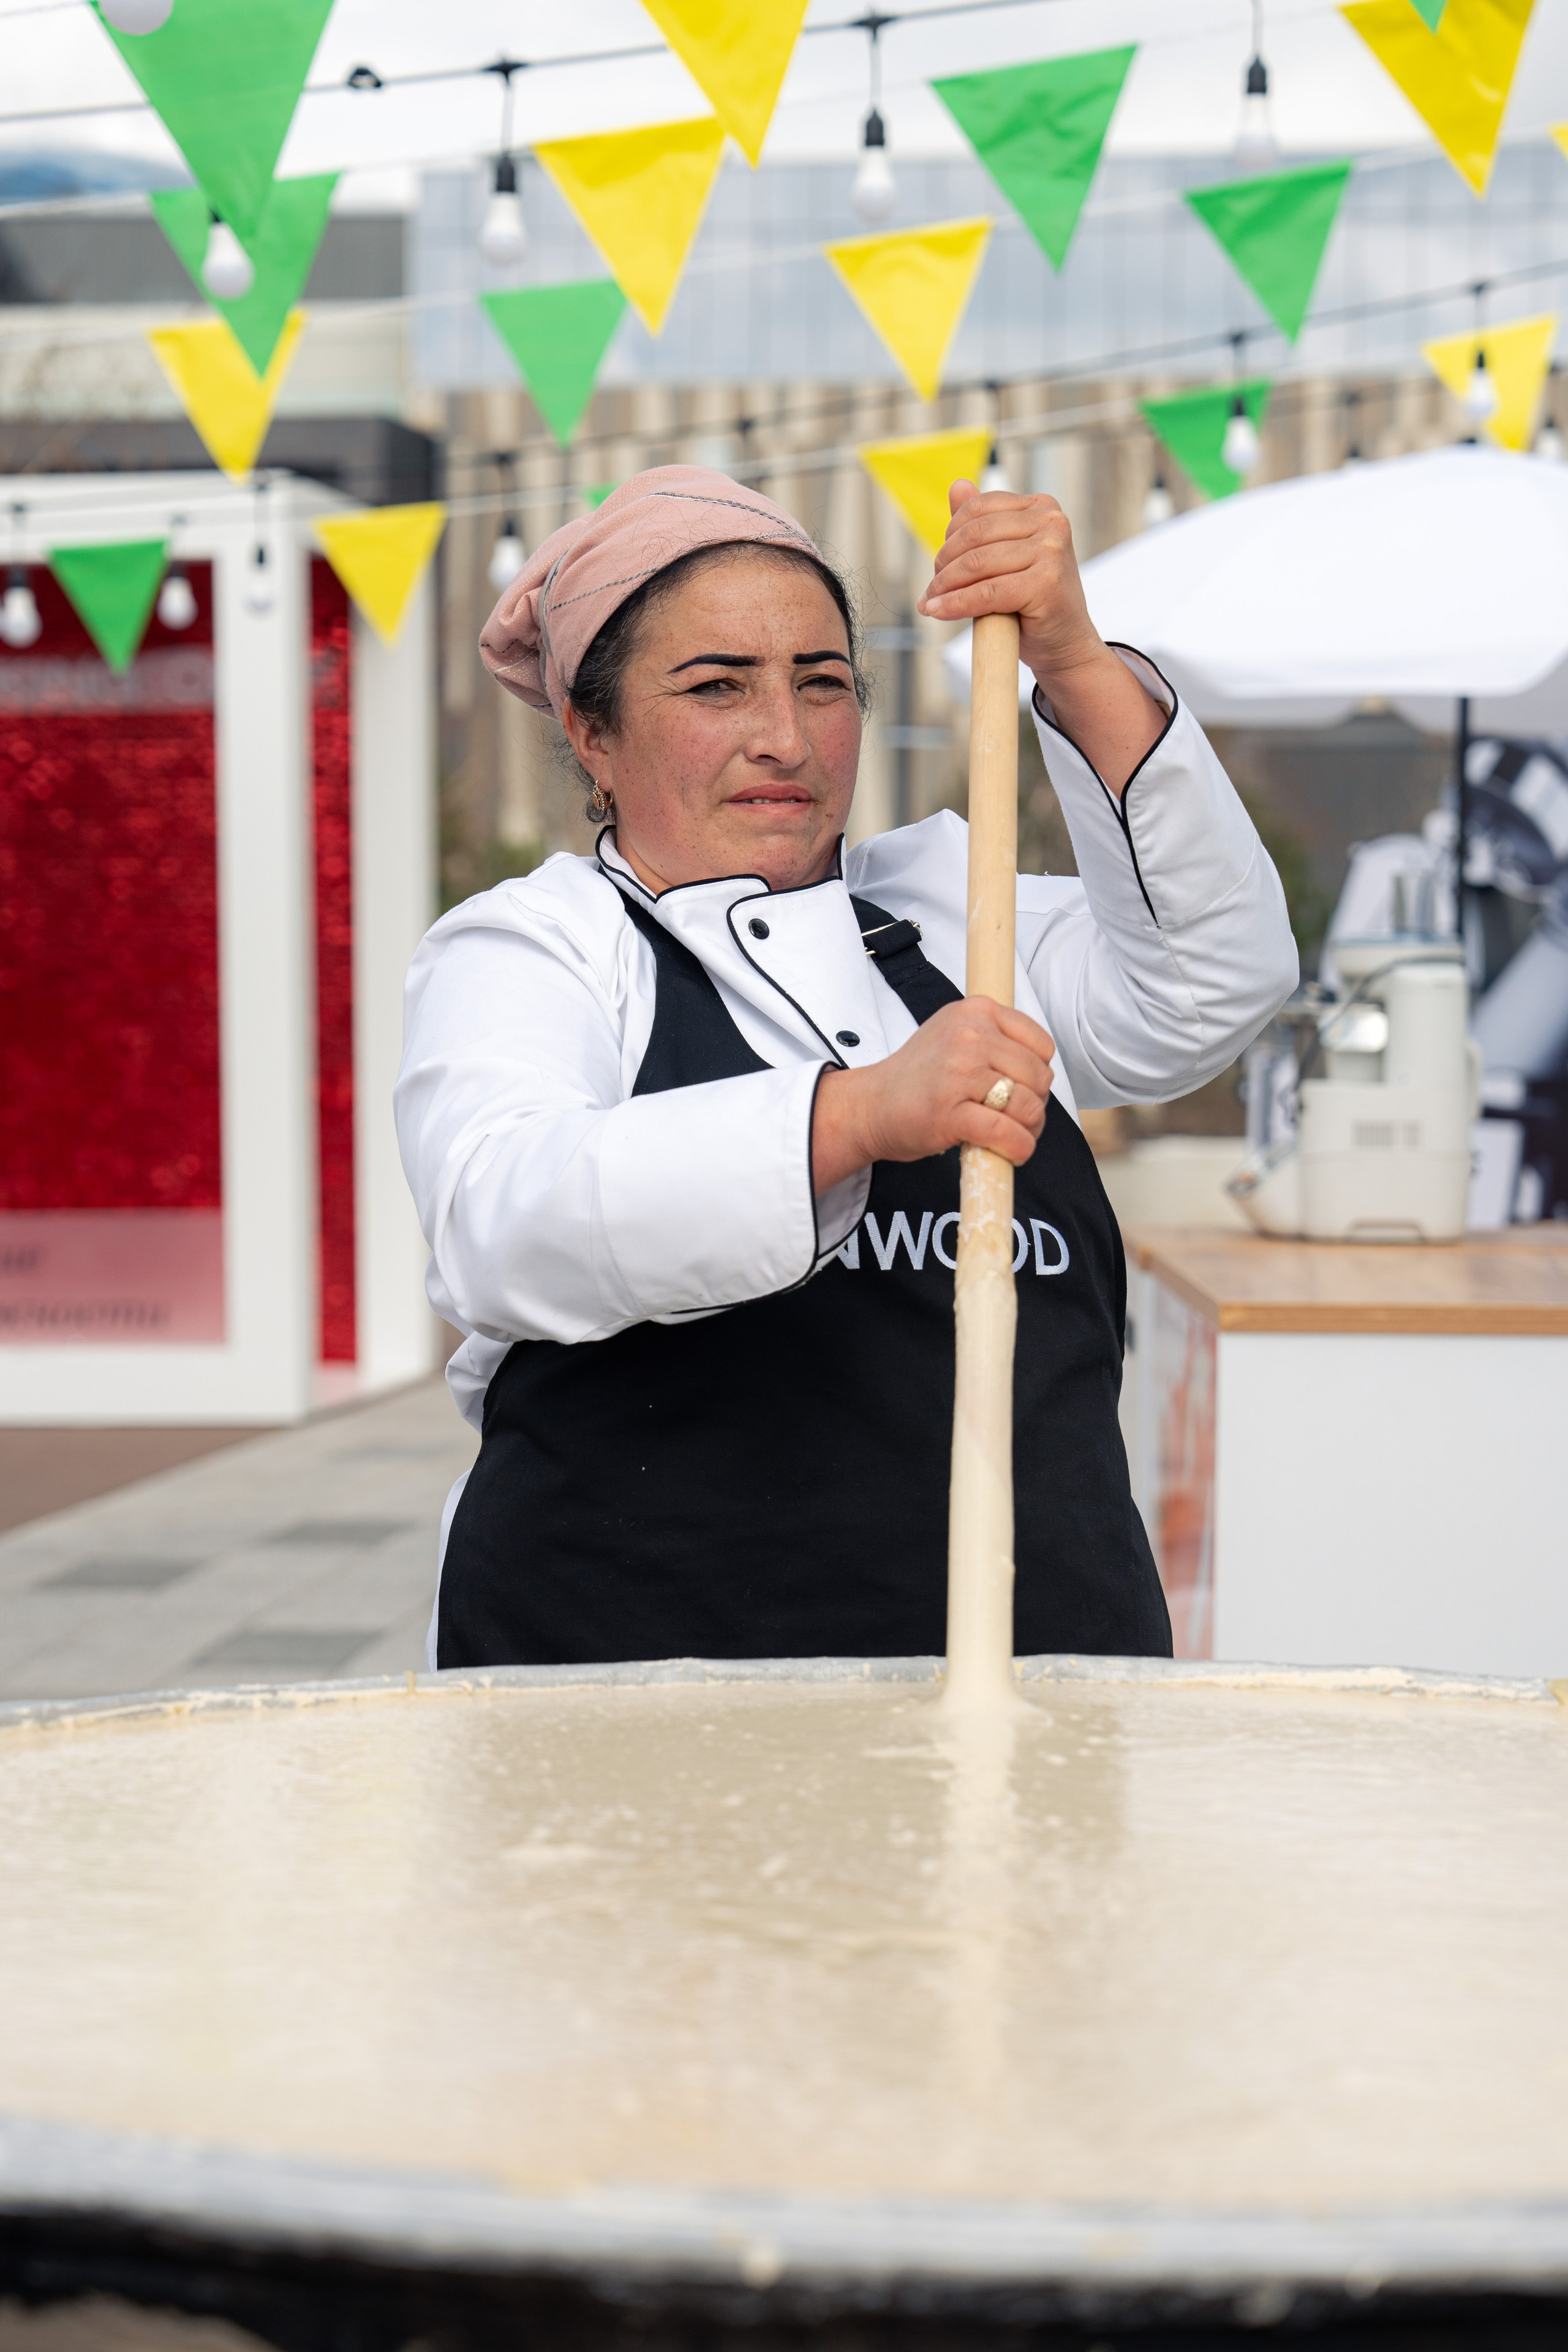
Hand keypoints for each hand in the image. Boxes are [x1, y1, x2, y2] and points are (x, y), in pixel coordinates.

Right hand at [812, 997, 1054, 1194]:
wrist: (870, 1105)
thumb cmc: (916, 1076)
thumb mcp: (954, 1033)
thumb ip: (994, 1037)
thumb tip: (1039, 1068)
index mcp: (975, 1011)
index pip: (1041, 1044)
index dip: (1038, 1074)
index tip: (1022, 1089)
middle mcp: (969, 1035)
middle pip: (1039, 1077)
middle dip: (1036, 1105)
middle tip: (1017, 1119)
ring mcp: (959, 1073)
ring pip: (1028, 1105)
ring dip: (1029, 1130)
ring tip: (1012, 1135)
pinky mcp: (950, 1112)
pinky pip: (1005, 1132)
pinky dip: (1018, 1148)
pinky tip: (1012, 1153)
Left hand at [915, 479, 1163, 793]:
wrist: (1065, 645)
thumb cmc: (1034, 603)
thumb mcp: (1007, 556)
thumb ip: (983, 523)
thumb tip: (957, 486)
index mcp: (1043, 507)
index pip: (980, 508)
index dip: (951, 535)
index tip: (940, 562)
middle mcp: (1052, 523)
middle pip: (975, 535)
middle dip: (944, 563)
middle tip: (932, 588)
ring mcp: (1052, 552)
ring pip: (977, 563)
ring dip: (944, 586)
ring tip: (931, 602)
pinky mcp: (1045, 584)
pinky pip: (985, 592)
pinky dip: (955, 604)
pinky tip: (937, 611)